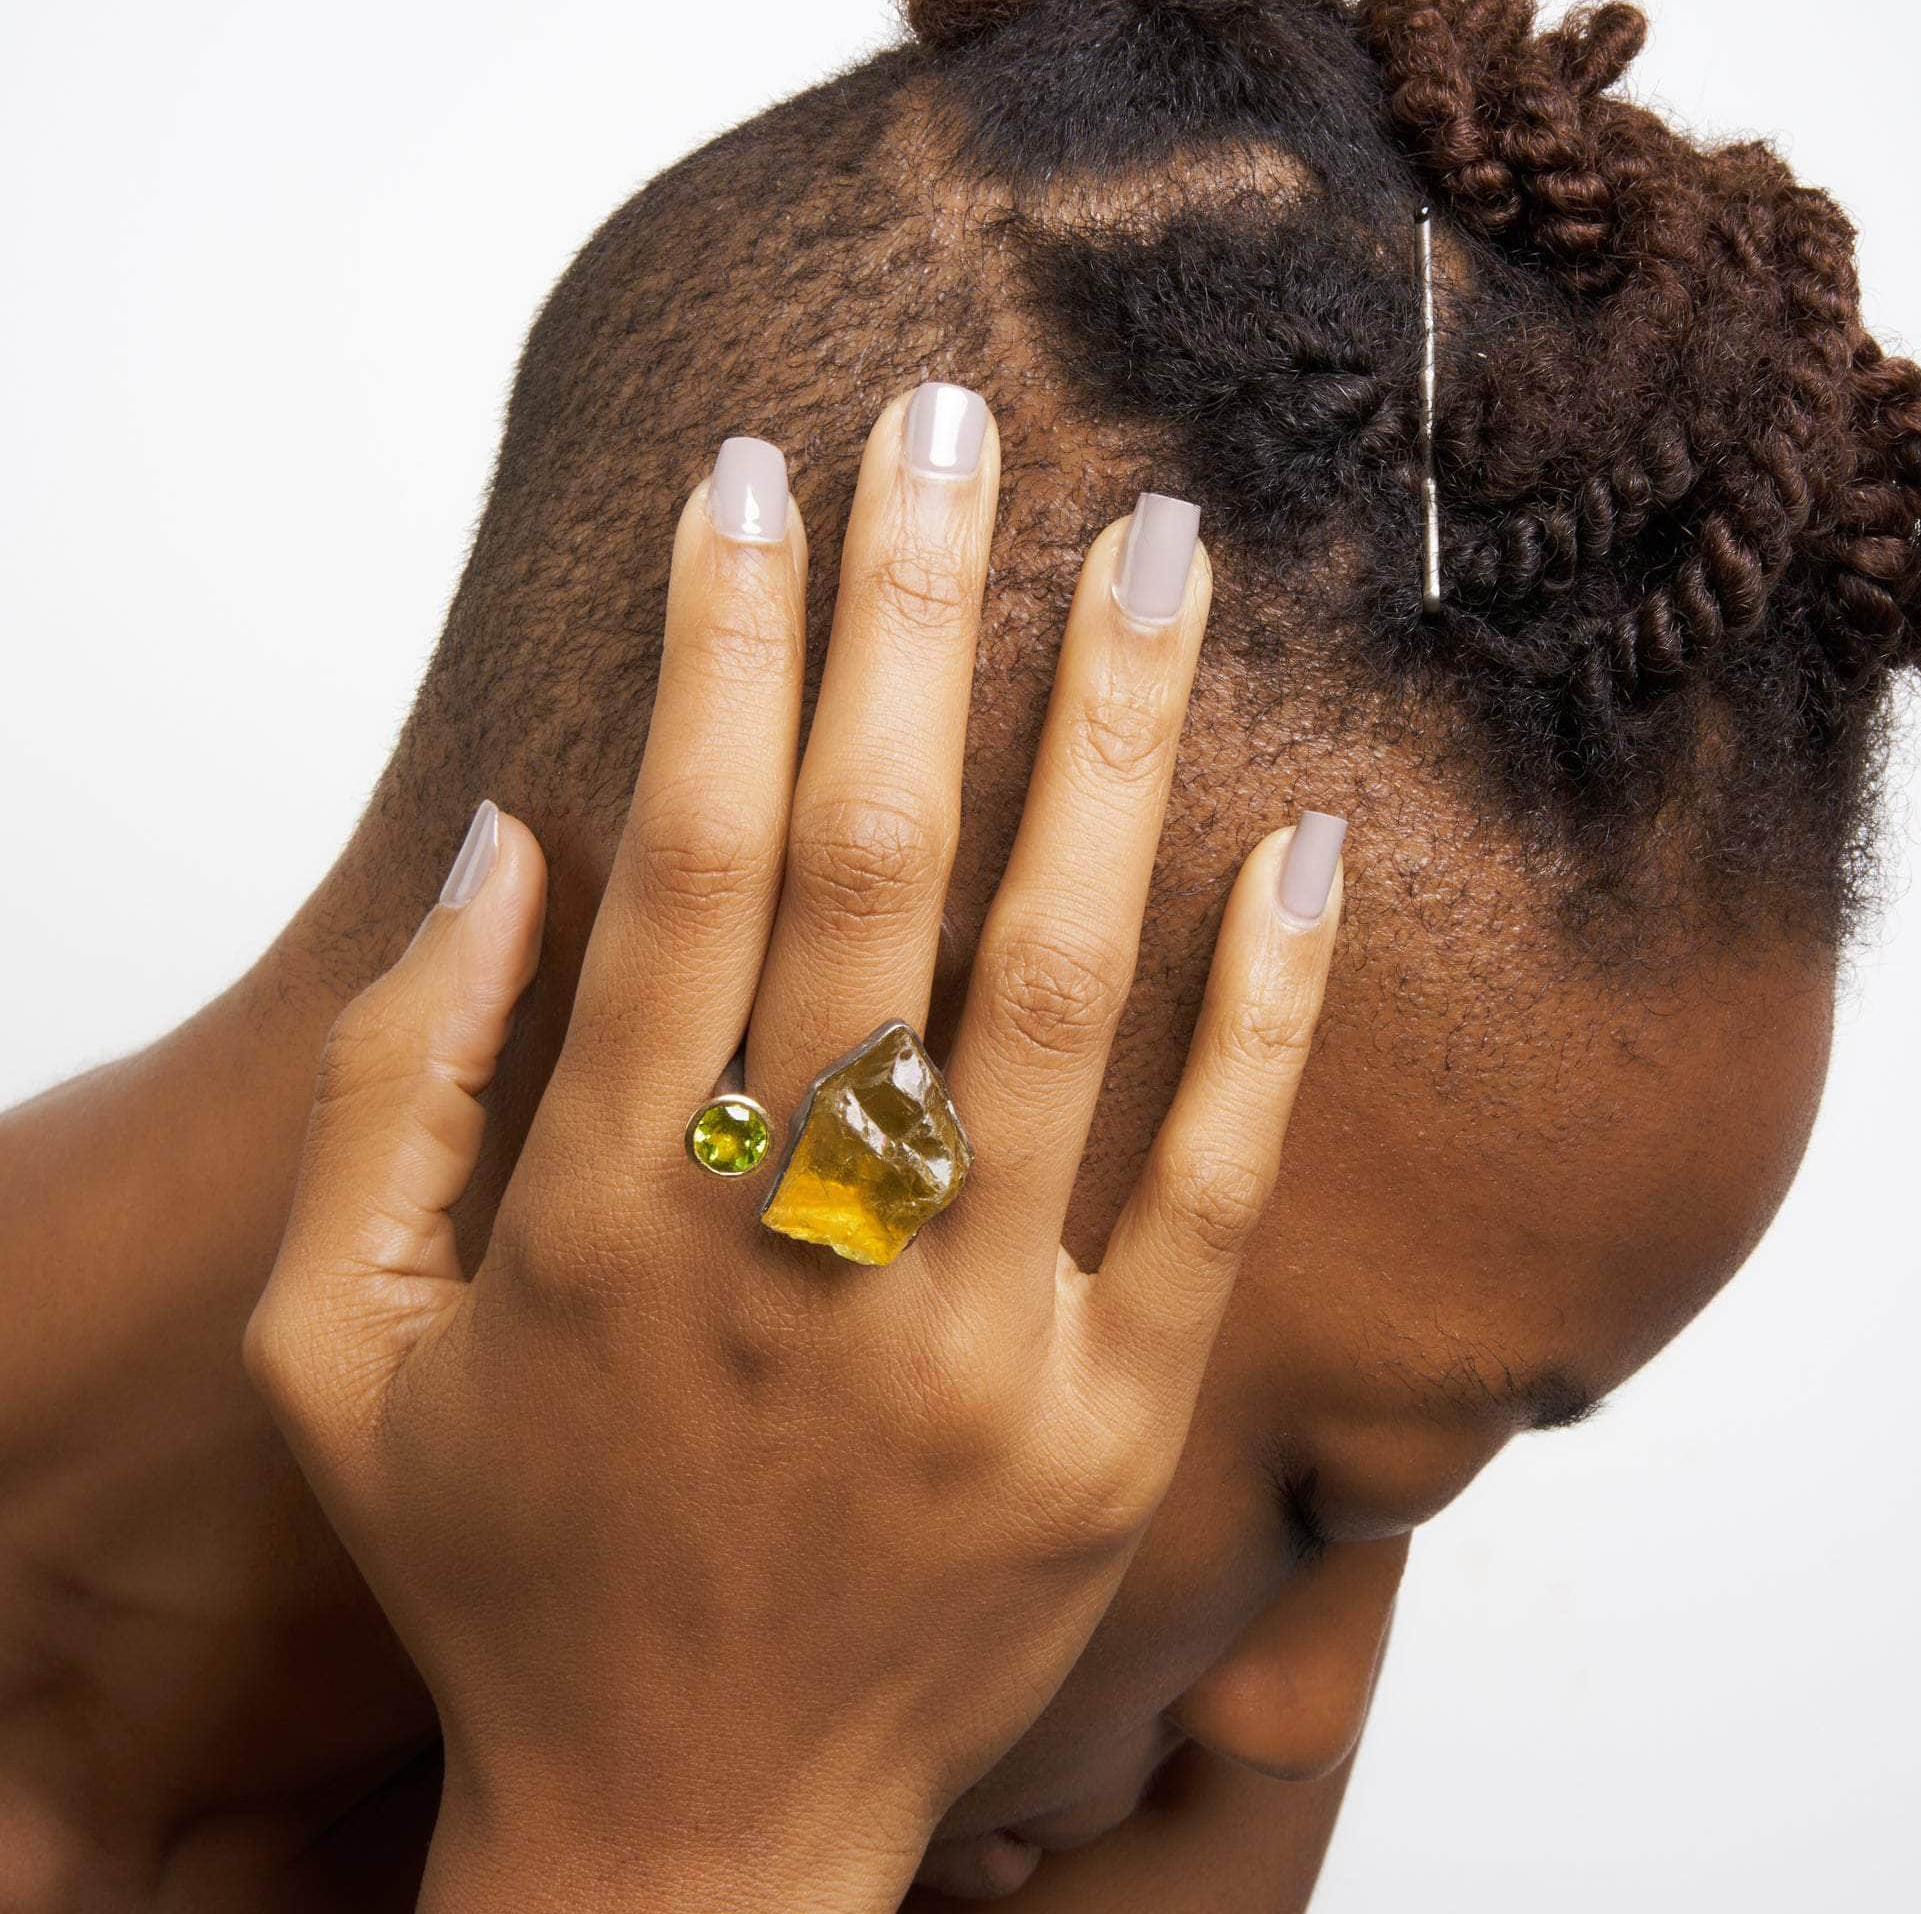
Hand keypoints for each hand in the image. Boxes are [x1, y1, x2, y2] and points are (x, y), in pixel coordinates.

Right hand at [244, 388, 1346, 1911]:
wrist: (682, 1826)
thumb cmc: (503, 1569)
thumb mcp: (338, 1354)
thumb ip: (399, 1090)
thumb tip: (505, 844)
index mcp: (602, 1217)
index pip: (682, 864)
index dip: (718, 651)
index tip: (754, 479)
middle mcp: (795, 1253)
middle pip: (873, 874)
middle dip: (910, 624)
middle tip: (956, 426)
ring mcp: (976, 1339)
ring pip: (1057, 990)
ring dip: (1108, 749)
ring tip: (1155, 551)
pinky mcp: (1113, 1421)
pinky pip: (1210, 1187)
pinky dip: (1264, 1013)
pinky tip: (1303, 845)